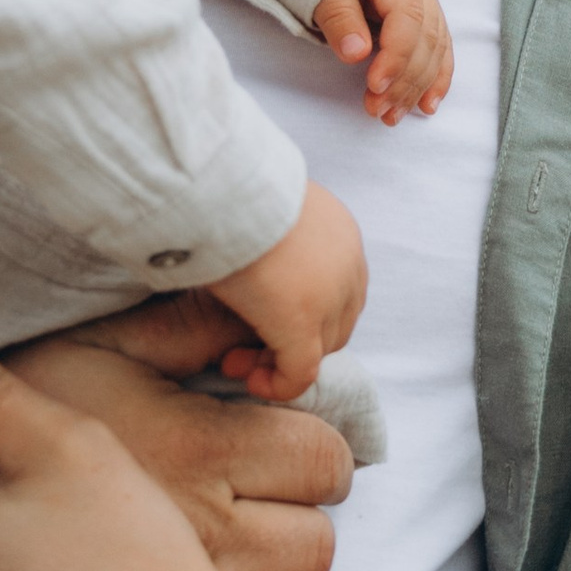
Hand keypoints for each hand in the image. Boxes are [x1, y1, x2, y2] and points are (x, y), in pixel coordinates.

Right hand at [6, 301, 347, 570]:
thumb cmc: (7, 413)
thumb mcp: (97, 345)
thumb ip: (185, 327)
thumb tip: (256, 314)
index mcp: (203, 452)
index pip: (323, 459)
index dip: (312, 449)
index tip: (282, 444)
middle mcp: (206, 536)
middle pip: (316, 544)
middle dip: (296, 518)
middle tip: (254, 499)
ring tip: (213, 549)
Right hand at [211, 179, 366, 406]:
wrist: (223, 185)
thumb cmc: (228, 190)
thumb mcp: (260, 210)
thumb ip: (270, 238)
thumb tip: (244, 251)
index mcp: (340, 234)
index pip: (337, 292)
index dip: (304, 316)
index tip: (258, 316)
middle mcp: (347, 265)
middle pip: (333, 324)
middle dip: (291, 344)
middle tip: (243, 348)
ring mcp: (329, 295)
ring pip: (318, 349)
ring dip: (279, 363)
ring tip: (235, 362)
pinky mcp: (303, 322)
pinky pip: (300, 372)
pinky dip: (280, 385)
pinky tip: (251, 382)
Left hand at [314, 0, 453, 126]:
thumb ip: (338, 13)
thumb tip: (355, 53)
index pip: (408, 19)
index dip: (396, 57)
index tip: (375, 86)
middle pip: (426, 38)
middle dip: (404, 80)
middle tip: (377, 110)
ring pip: (435, 48)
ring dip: (417, 86)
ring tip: (392, 116)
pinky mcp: (424, 14)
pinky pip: (439, 48)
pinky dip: (434, 77)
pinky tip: (428, 105)